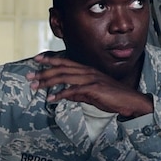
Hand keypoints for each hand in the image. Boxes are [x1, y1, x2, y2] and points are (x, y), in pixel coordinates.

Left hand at [28, 56, 153, 118]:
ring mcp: (91, 79)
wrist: (130, 101)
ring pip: (64, 77)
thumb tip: (64, 95)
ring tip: (35, 86)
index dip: (50, 59)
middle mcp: (88, 72)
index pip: (66, 62)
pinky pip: (73, 90)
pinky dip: (61, 94)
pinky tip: (51, 99)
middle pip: (62, 68)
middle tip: (29, 75)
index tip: (37, 58)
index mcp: (87, 70)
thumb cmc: (113, 98)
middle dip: (44, 71)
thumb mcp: (92, 94)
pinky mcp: (93, 89)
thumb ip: (78, 93)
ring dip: (48, 81)